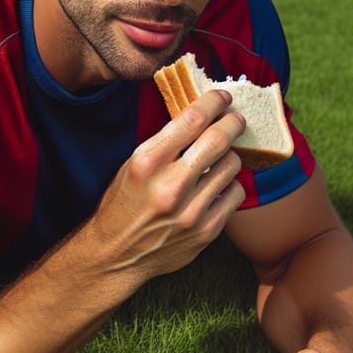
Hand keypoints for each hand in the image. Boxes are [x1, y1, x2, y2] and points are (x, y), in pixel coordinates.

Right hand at [87, 90, 245, 282]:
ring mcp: (191, 211)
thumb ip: (165, 143)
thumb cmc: (123, 204)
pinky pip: (235, 194)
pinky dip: (229, 185)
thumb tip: (202, 117)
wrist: (117, 254)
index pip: (192, 120)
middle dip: (233, 123)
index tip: (223, 97)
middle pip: (219, 140)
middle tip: (236, 119)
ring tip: (218, 160)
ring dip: (229, 157)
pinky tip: (216, 187)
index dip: (213, 102)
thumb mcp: (132, 165)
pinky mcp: (206, 231)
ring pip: (232, 166)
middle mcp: (170, 185)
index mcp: (147, 162)